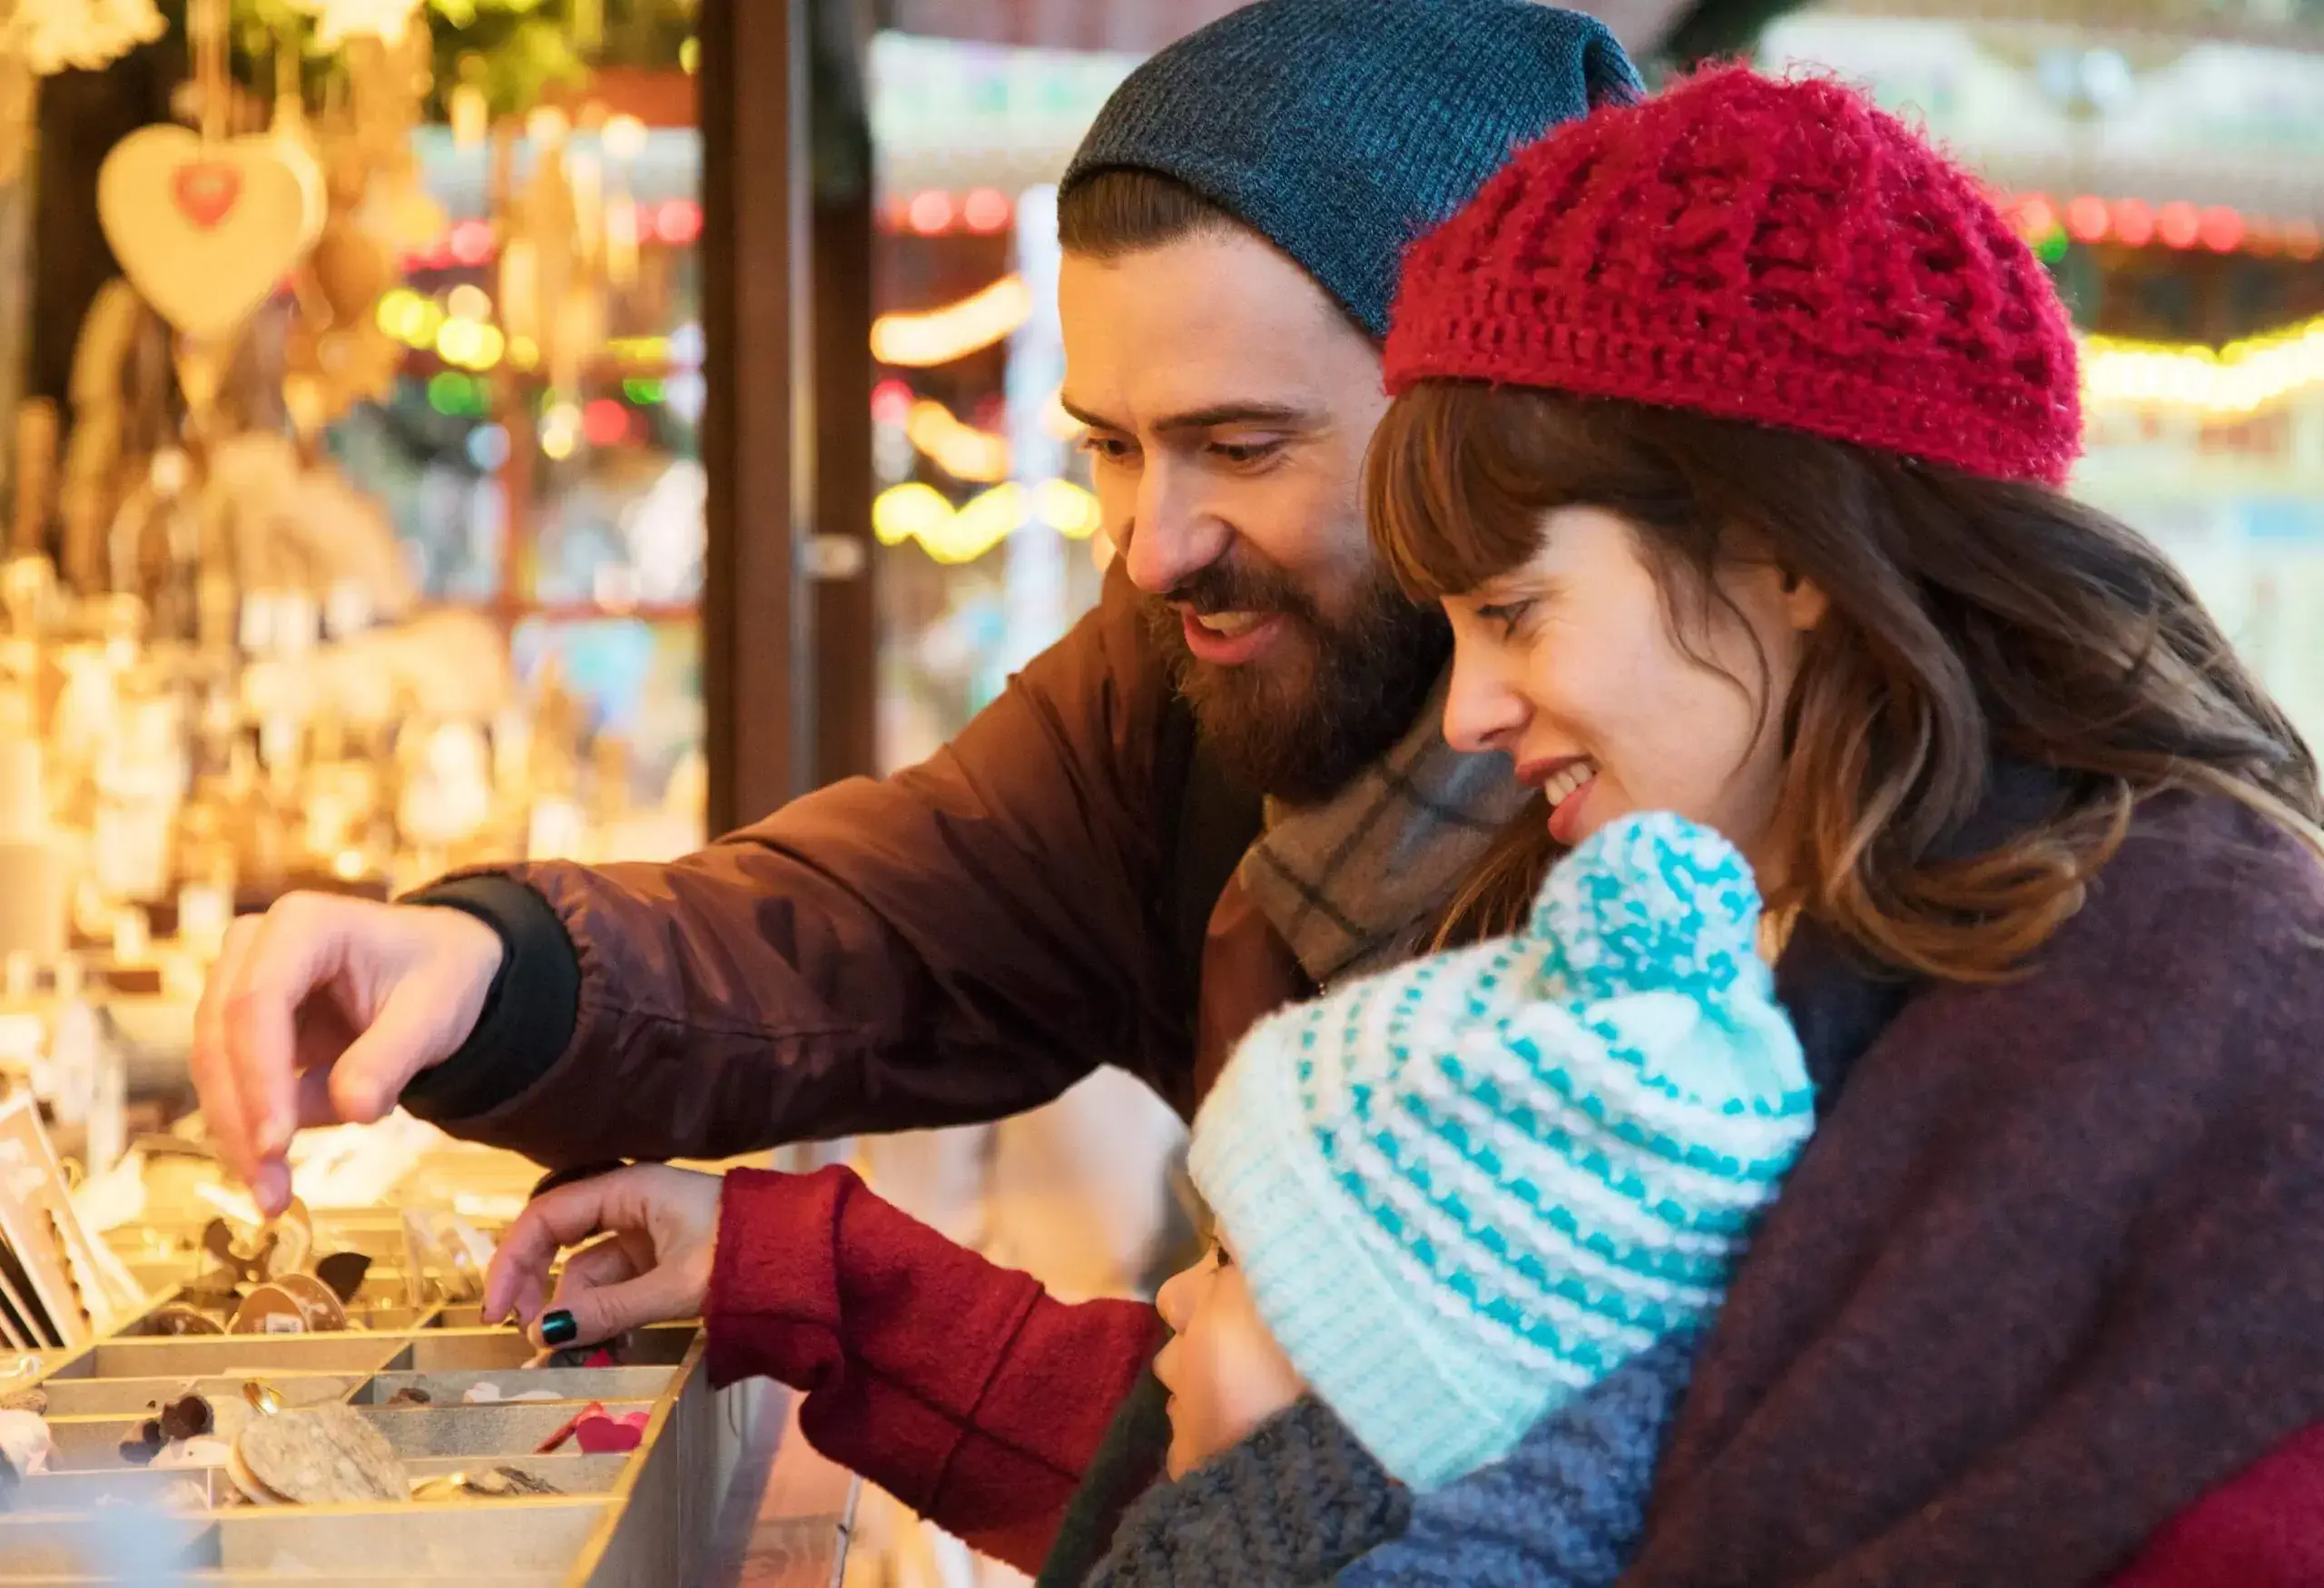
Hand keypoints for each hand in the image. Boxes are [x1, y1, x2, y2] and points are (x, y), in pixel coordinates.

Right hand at [191, 894, 505, 1216]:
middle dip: (240, 1121)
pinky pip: (231, 1084)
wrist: (439, 970)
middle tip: (269, 1192)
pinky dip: (247, 1132)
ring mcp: (238, 985)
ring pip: (214, 1068)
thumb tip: (354, 1109)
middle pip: (221, 1039)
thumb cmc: (440, 976)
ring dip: (237, 1137)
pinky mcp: (240, 1028)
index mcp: (302, 924)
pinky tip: (272, 1180)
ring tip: (273, 1199)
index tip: (275, 1145)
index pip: (257, 1003)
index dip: (260, 1078)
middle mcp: (253, 947)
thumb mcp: (436, 1012)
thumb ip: (393, 1056)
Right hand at [484, 1164, 723, 1346]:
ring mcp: (645, 1231)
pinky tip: (603, 1343)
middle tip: (528, 1339)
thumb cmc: (747, 1255)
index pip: (546, 1216)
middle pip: (559, 1241)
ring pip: (587, 1270)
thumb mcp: (676, 1286)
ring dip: (574, 1310)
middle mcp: (630, 1202)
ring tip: (570, 1354)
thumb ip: (611, 1309)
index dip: (513, 1261)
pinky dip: (604, 1312)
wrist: (810, 1257)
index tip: (496, 1312)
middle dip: (538, 1288)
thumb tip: (546, 1332)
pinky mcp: (660, 1257)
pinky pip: (616, 1284)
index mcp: (630, 1188)